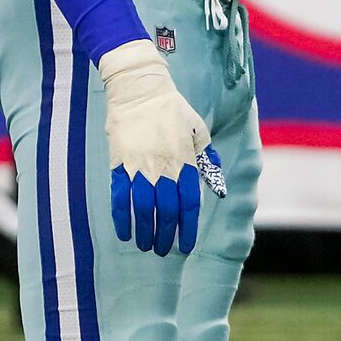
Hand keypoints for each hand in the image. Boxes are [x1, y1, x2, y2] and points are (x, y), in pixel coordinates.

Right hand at [96, 42, 215, 255]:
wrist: (139, 90)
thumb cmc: (173, 110)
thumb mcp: (199, 132)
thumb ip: (209, 161)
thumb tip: (219, 189)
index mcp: (186, 162)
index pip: (190, 204)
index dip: (188, 228)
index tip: (185, 246)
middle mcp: (164, 169)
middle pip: (167, 212)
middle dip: (166, 236)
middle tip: (163, 250)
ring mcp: (140, 168)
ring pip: (144, 209)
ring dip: (145, 232)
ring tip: (146, 246)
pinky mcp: (120, 165)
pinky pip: (120, 197)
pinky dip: (122, 218)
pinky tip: (125, 233)